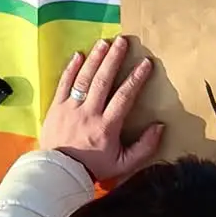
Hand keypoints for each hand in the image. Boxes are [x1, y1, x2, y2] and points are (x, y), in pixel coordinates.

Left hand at [39, 36, 164, 182]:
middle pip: (102, 80)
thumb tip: (160, 127)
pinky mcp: (55, 108)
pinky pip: (63, 84)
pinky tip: (79, 55)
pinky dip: (71, 69)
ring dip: (95, 59)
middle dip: (114, 59)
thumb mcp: (123, 164)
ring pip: (84, 78)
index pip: (124, 96)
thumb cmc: (93, 168)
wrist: (58, 174)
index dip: (136, 78)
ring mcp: (70, 109)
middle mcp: (89, 113)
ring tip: (104, 42)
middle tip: (123, 41)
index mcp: (107, 126)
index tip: (146, 63)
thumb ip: (144, 147)